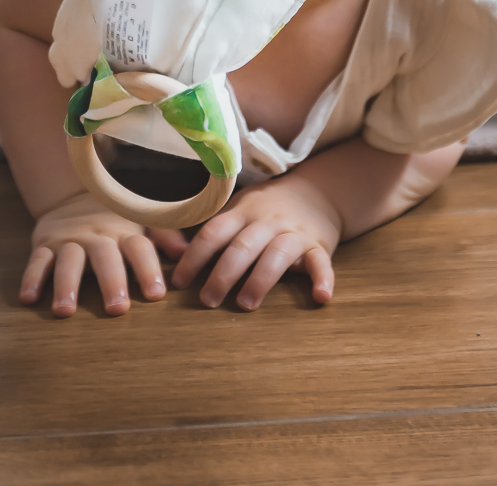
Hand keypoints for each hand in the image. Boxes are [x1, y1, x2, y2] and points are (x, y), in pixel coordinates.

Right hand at [20, 191, 168, 317]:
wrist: (74, 194)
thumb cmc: (116, 220)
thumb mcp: (141, 222)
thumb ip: (164, 237)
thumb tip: (186, 254)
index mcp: (125, 232)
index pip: (140, 249)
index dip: (148, 269)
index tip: (156, 294)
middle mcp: (97, 235)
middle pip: (105, 257)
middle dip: (111, 281)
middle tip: (118, 309)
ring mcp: (69, 239)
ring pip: (68, 260)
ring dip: (66, 285)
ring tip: (65, 311)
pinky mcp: (44, 243)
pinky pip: (36, 260)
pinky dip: (31, 278)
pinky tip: (28, 299)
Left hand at [155, 174, 341, 311]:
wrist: (317, 191)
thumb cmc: (266, 208)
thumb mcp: (239, 208)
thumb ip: (215, 229)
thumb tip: (173, 254)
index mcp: (243, 212)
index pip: (214, 232)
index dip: (194, 256)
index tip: (178, 282)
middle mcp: (267, 221)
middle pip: (243, 246)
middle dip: (223, 273)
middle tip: (208, 300)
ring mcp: (294, 233)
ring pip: (277, 254)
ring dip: (261, 279)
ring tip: (246, 304)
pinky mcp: (319, 245)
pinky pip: (321, 262)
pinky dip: (323, 279)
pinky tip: (320, 297)